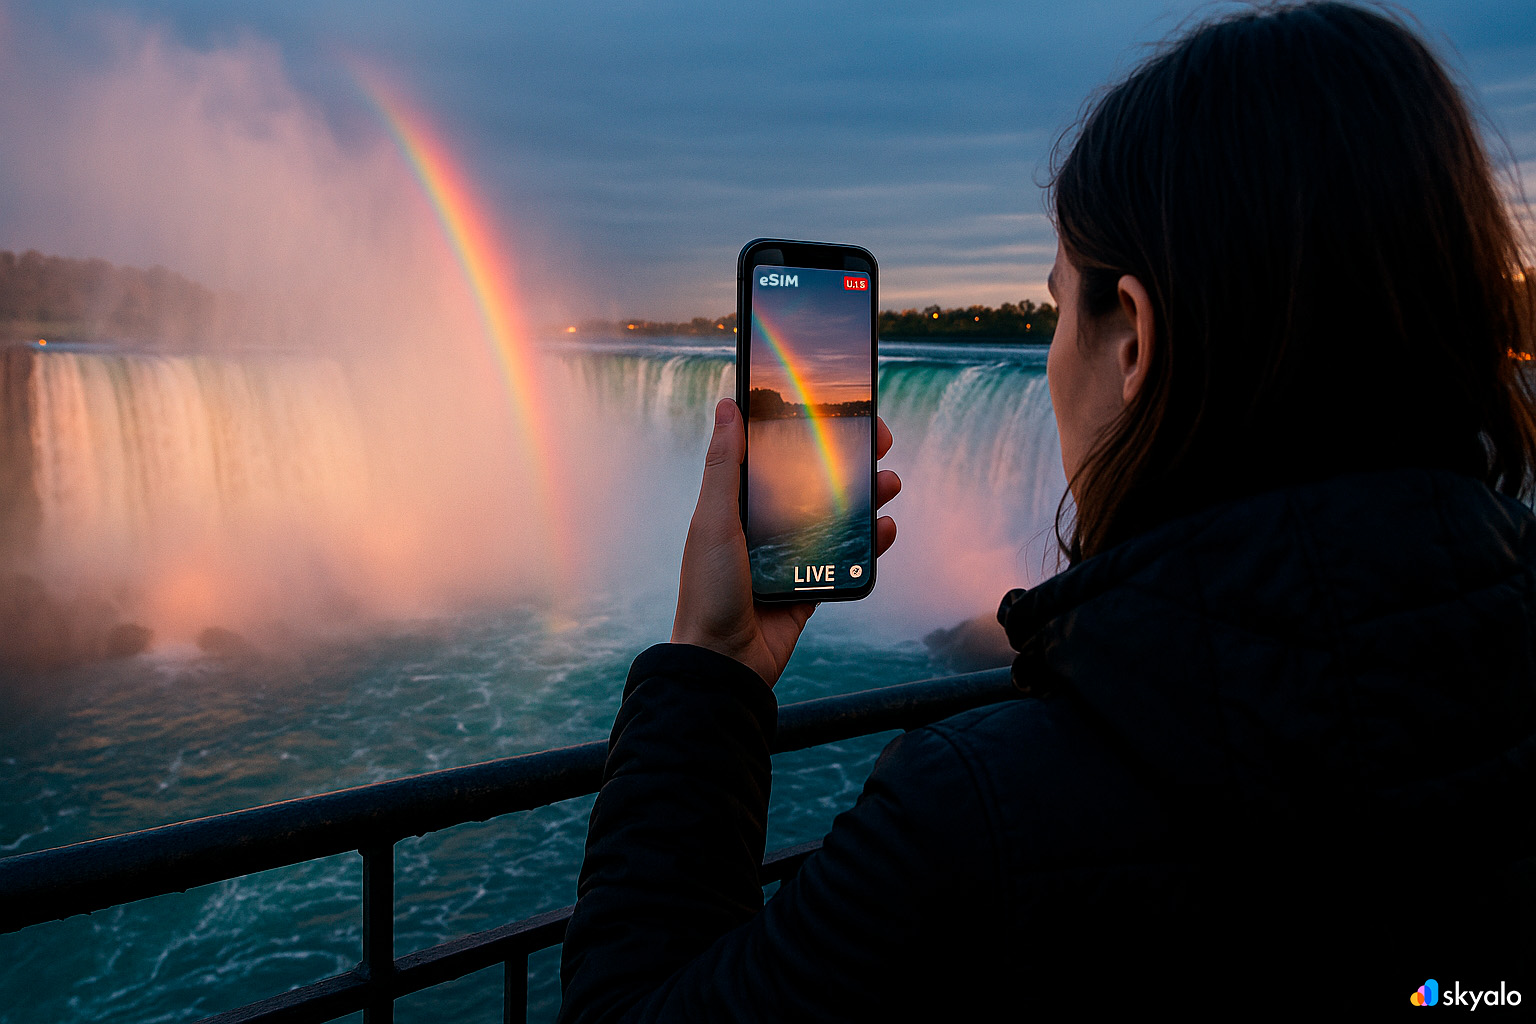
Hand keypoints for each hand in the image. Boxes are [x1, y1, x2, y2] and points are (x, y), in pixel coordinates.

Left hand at [671, 398, 899, 686]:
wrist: (723, 663)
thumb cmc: (708, 591)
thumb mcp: (713, 521)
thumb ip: (723, 466)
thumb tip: (727, 405)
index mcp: (739, 506)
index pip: (776, 457)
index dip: (806, 432)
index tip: (836, 410)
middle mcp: (766, 527)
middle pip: (814, 484)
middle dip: (848, 461)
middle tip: (877, 440)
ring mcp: (791, 558)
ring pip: (837, 519)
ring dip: (866, 498)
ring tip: (889, 482)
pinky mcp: (811, 587)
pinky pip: (845, 561)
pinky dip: (868, 545)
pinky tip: (884, 528)